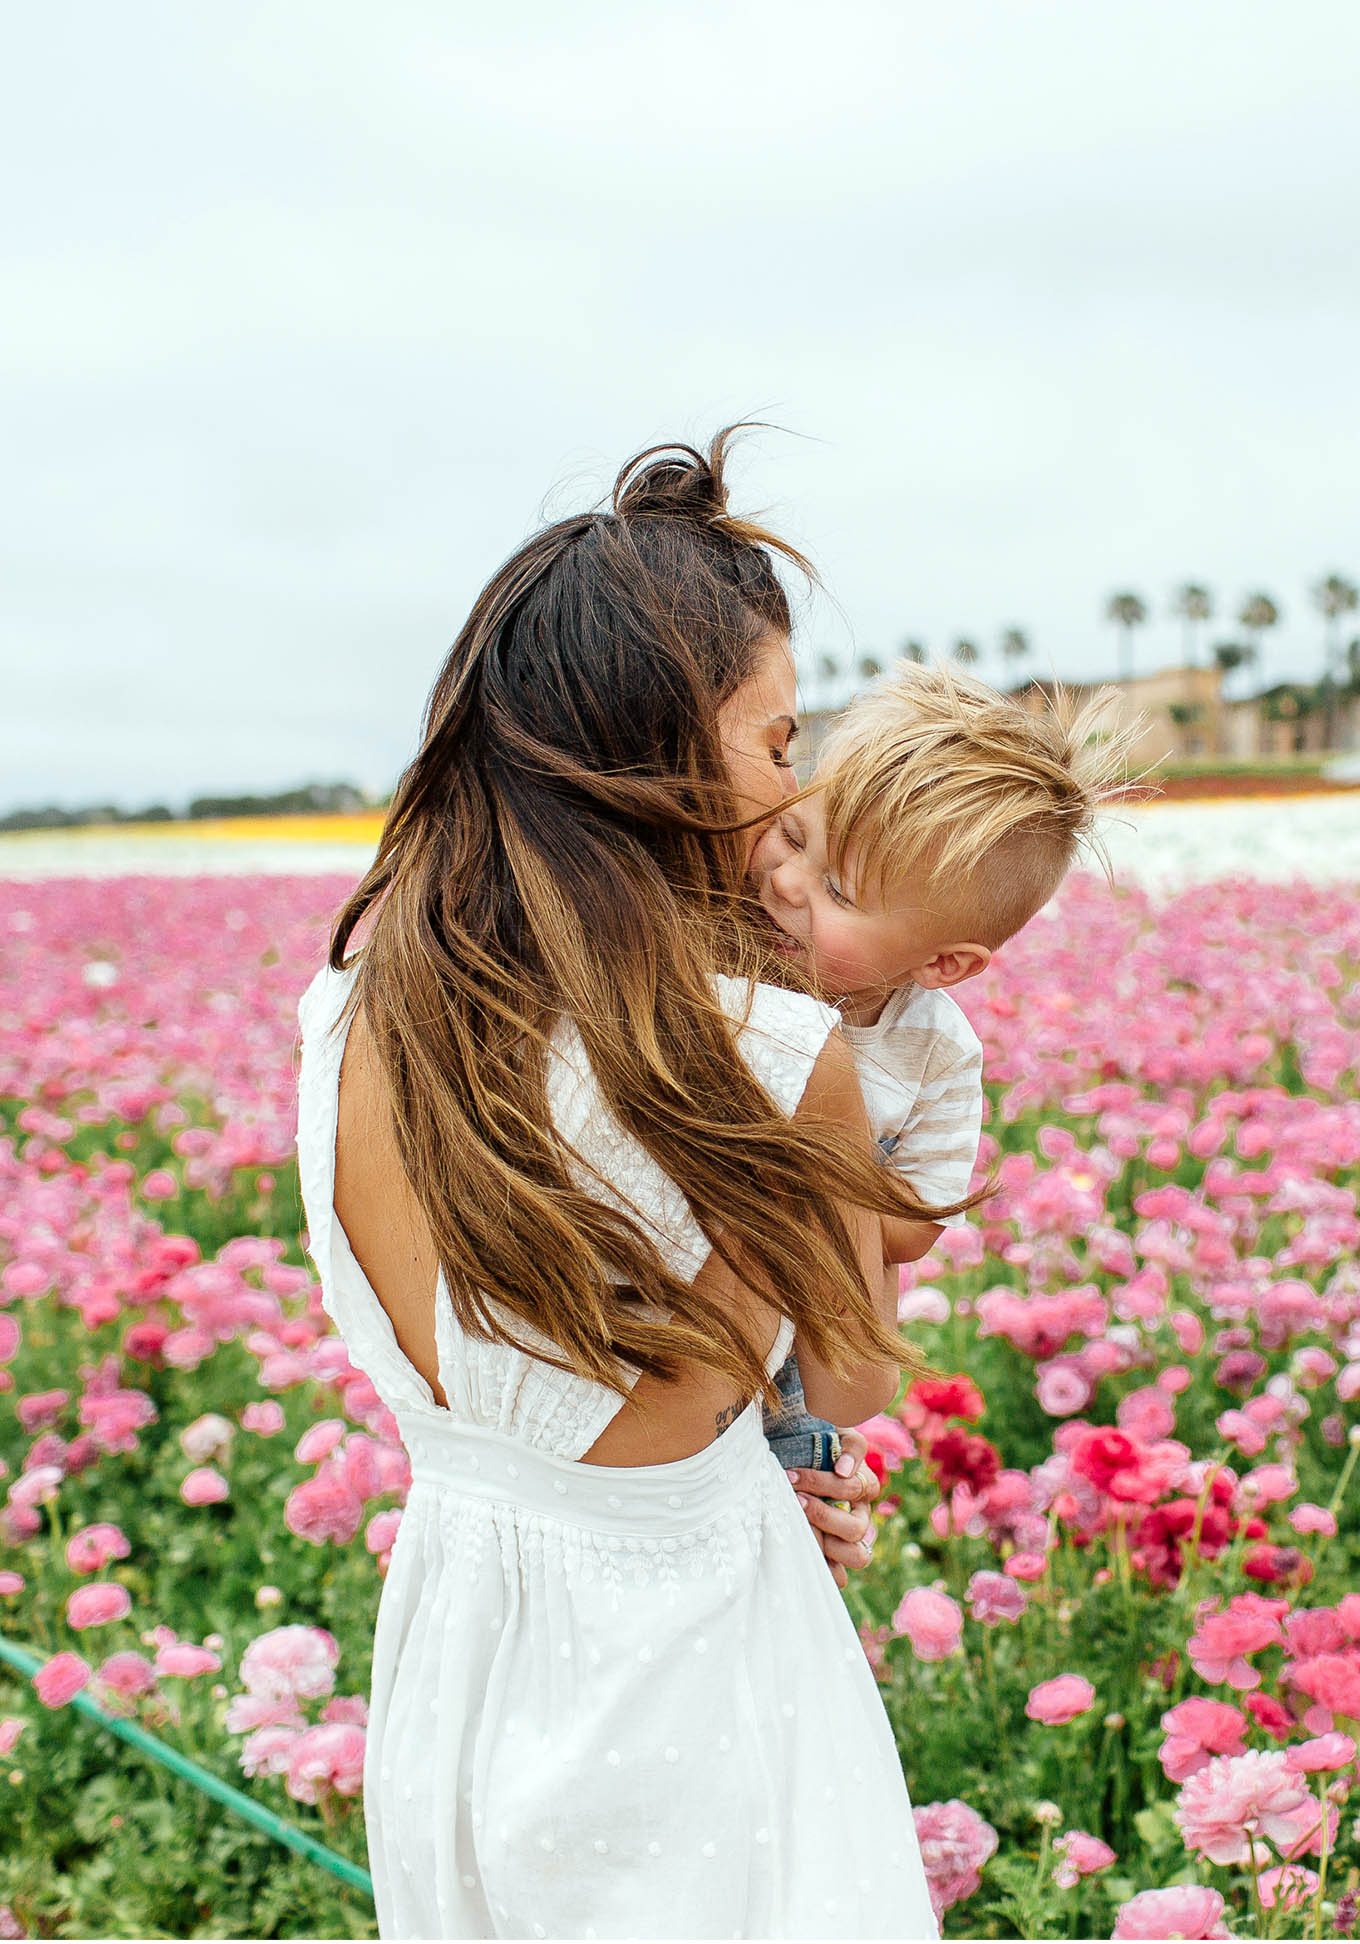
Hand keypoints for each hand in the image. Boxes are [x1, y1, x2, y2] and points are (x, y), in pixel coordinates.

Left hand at [786, 1426, 881, 1588]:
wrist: (797, 1458)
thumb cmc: (816, 1446)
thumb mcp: (837, 1434)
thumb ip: (850, 1446)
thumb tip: (844, 1469)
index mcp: (864, 1486)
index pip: (854, 1488)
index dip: (822, 1484)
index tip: (790, 1475)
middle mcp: (861, 1516)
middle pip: (856, 1528)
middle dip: (823, 1515)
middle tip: (795, 1501)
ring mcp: (850, 1540)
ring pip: (857, 1556)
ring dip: (826, 1544)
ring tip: (798, 1527)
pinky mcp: (835, 1558)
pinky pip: (841, 1576)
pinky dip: (827, 1571)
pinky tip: (802, 1555)